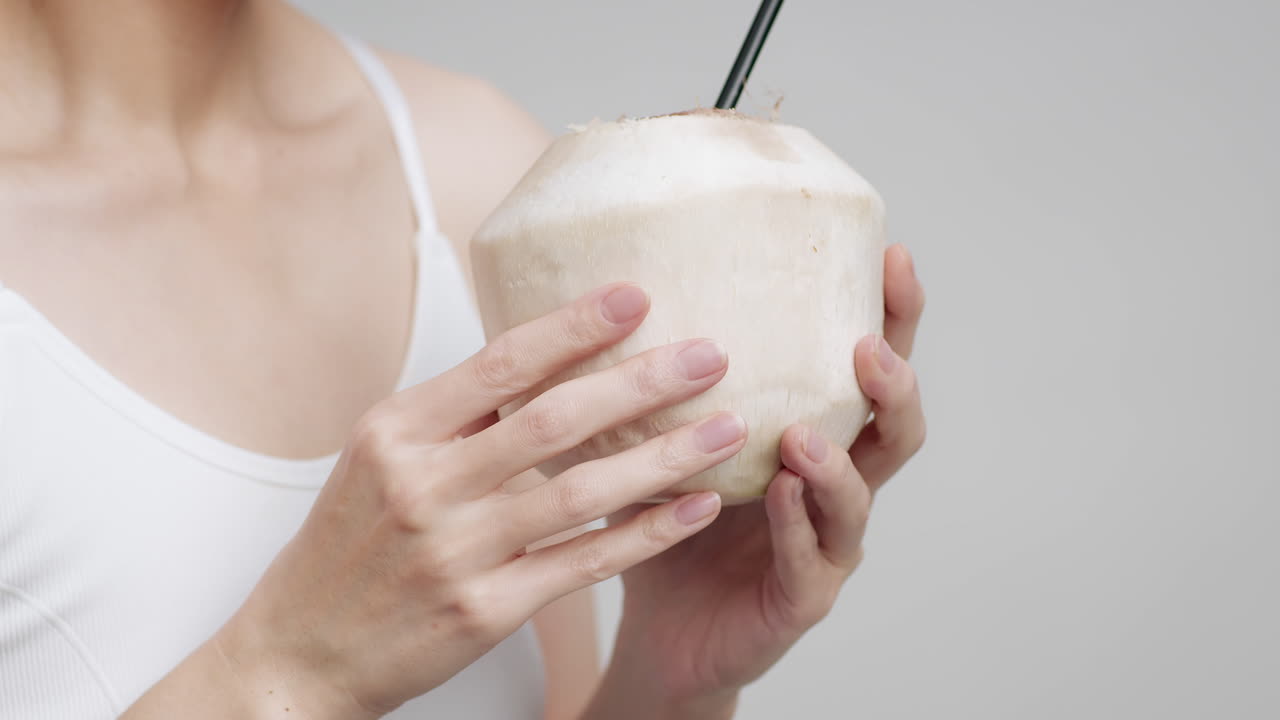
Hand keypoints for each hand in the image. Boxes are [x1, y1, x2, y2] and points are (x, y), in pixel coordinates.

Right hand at [211, 284, 745, 718]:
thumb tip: (545, 358)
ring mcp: (454, 552)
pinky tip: (696, 508)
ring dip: (664, 457)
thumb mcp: (378, 459)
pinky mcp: (484, 610)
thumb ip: (454, 413)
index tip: (637, 296)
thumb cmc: (347, 546)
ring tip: (726, 428)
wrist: (301, 652)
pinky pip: (584, 563)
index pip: (500, 363)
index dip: (574, 326)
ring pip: (582, 492)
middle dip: (641, 382)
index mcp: (396, 431)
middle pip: (553, 419)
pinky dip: (647, 533)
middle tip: (709, 355)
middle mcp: (423, 486)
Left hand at [594, 245, 926, 713]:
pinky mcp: (800, 600)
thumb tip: (615, 287)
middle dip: (894, 384)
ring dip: (836, 463)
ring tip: (803, 434)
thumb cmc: (673, 522)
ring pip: (858, 501)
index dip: (893, 316)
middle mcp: (834, 487)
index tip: (894, 256)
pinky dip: (795, 526)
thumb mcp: (670, 439)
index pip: (867, 369)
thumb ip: (667, 382)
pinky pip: (809, 563)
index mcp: (814, 436)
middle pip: (894, 430)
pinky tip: (779, 494)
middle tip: (868, 348)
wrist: (660, 628)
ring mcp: (827, 546)